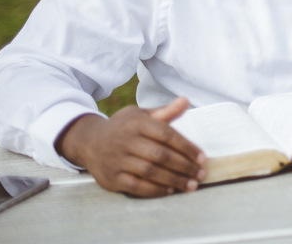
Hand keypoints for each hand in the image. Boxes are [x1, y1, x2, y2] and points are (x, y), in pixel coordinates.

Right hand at [55, 97, 205, 197]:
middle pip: (160, 155)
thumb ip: (165, 112)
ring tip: (190, 185)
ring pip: (150, 172)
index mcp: (137, 123)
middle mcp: (126, 141)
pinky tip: (169, 190)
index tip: (202, 158)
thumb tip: (185, 101)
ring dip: (174, 180)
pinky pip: (136, 186)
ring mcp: (118, 160)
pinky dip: (154, 190)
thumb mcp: (140, 114)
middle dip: (184, 166)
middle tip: (200, 174)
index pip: (167, 135)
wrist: (89, 142)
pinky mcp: (112, 178)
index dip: (186, 147)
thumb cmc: (123, 128)